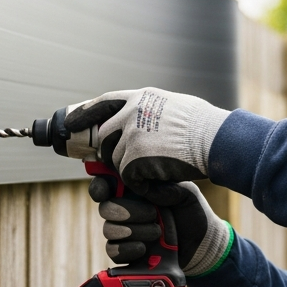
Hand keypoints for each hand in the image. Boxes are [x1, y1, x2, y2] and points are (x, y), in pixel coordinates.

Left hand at [66, 88, 229, 193]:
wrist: (216, 140)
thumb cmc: (205, 128)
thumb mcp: (173, 107)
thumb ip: (151, 113)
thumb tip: (139, 123)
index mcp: (140, 98)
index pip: (104, 102)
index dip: (85, 114)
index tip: (70, 124)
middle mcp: (130, 113)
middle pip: (105, 137)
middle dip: (111, 153)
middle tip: (127, 166)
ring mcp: (130, 134)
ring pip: (116, 160)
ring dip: (134, 172)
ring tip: (160, 175)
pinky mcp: (133, 158)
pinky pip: (128, 179)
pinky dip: (145, 188)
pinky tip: (164, 187)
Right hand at [90, 178, 233, 277]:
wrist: (202, 244)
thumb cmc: (192, 212)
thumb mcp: (184, 192)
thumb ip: (164, 186)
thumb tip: (141, 185)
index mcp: (134, 190)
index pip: (105, 185)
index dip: (100, 187)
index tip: (106, 192)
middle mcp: (125, 209)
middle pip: (105, 209)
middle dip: (127, 212)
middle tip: (153, 214)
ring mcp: (124, 232)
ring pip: (109, 230)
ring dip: (133, 231)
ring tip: (157, 232)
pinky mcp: (127, 253)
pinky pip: (112, 250)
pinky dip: (127, 249)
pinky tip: (144, 248)